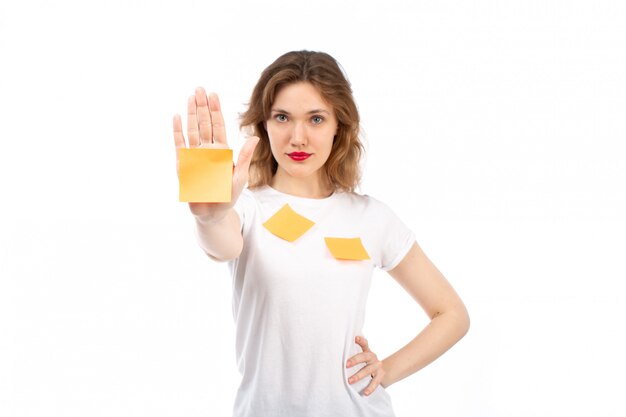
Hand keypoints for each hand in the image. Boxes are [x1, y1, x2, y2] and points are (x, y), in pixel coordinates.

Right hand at [173, 87, 258, 218]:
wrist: (213, 212)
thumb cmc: (228, 195)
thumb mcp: (240, 176)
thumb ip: (244, 156)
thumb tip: (254, 138)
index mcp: (221, 150)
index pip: (218, 126)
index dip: (215, 110)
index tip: (213, 94)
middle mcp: (207, 150)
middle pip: (204, 123)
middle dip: (202, 106)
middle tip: (200, 89)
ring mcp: (194, 156)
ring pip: (192, 130)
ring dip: (190, 114)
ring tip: (190, 98)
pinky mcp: (184, 164)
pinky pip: (180, 145)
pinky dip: (178, 131)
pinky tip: (177, 117)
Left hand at [346, 336, 386, 395]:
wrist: (383, 372)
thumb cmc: (366, 364)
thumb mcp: (362, 358)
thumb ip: (354, 356)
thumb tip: (336, 357)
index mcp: (367, 351)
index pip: (365, 344)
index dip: (360, 340)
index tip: (355, 338)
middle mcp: (373, 357)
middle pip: (364, 356)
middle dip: (355, 360)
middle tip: (346, 365)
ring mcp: (377, 366)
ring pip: (368, 370)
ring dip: (358, 376)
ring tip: (349, 381)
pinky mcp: (381, 375)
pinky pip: (375, 382)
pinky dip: (370, 388)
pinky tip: (365, 393)